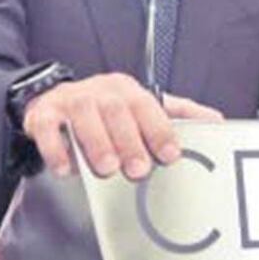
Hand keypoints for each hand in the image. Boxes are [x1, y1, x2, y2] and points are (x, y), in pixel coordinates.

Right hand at [22, 72, 222, 179]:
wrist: (55, 100)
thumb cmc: (106, 110)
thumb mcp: (141, 107)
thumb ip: (177, 114)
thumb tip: (215, 120)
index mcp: (127, 89)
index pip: (147, 105)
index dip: (159, 129)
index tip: (170, 155)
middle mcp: (100, 91)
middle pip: (116, 109)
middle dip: (129, 140)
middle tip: (137, 170)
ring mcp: (71, 100)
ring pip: (84, 114)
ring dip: (96, 142)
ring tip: (107, 168)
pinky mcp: (43, 113)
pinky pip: (47, 127)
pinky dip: (56, 148)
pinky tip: (66, 168)